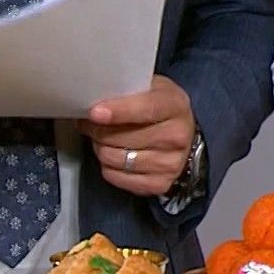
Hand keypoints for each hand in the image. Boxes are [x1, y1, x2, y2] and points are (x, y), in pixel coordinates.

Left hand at [76, 75, 195, 196]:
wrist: (183, 135)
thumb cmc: (160, 107)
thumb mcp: (151, 88)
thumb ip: (127, 90)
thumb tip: (93, 98)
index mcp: (175, 106)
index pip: (146, 109)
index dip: (119, 111)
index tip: (95, 112)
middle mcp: (177, 137)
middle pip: (123, 137)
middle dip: (98, 129)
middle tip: (90, 121)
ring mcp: (170, 164)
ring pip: (114, 158)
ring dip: (100, 147)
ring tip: (102, 137)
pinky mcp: (159, 185)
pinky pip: (115, 177)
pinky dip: (107, 166)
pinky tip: (113, 153)